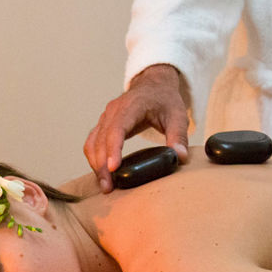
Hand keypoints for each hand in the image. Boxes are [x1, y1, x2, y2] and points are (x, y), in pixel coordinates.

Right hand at [84, 64, 191, 192]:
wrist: (153, 84)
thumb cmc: (164, 99)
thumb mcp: (177, 115)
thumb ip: (179, 137)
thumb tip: (180, 157)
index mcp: (131, 107)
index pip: (117, 128)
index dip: (113, 149)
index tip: (113, 168)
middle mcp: (113, 111)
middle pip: (100, 140)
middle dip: (102, 165)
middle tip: (109, 187)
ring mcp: (105, 118)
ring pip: (92, 143)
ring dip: (95, 164)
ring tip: (105, 185)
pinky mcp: (103, 125)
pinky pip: (92, 143)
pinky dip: (94, 159)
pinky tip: (102, 174)